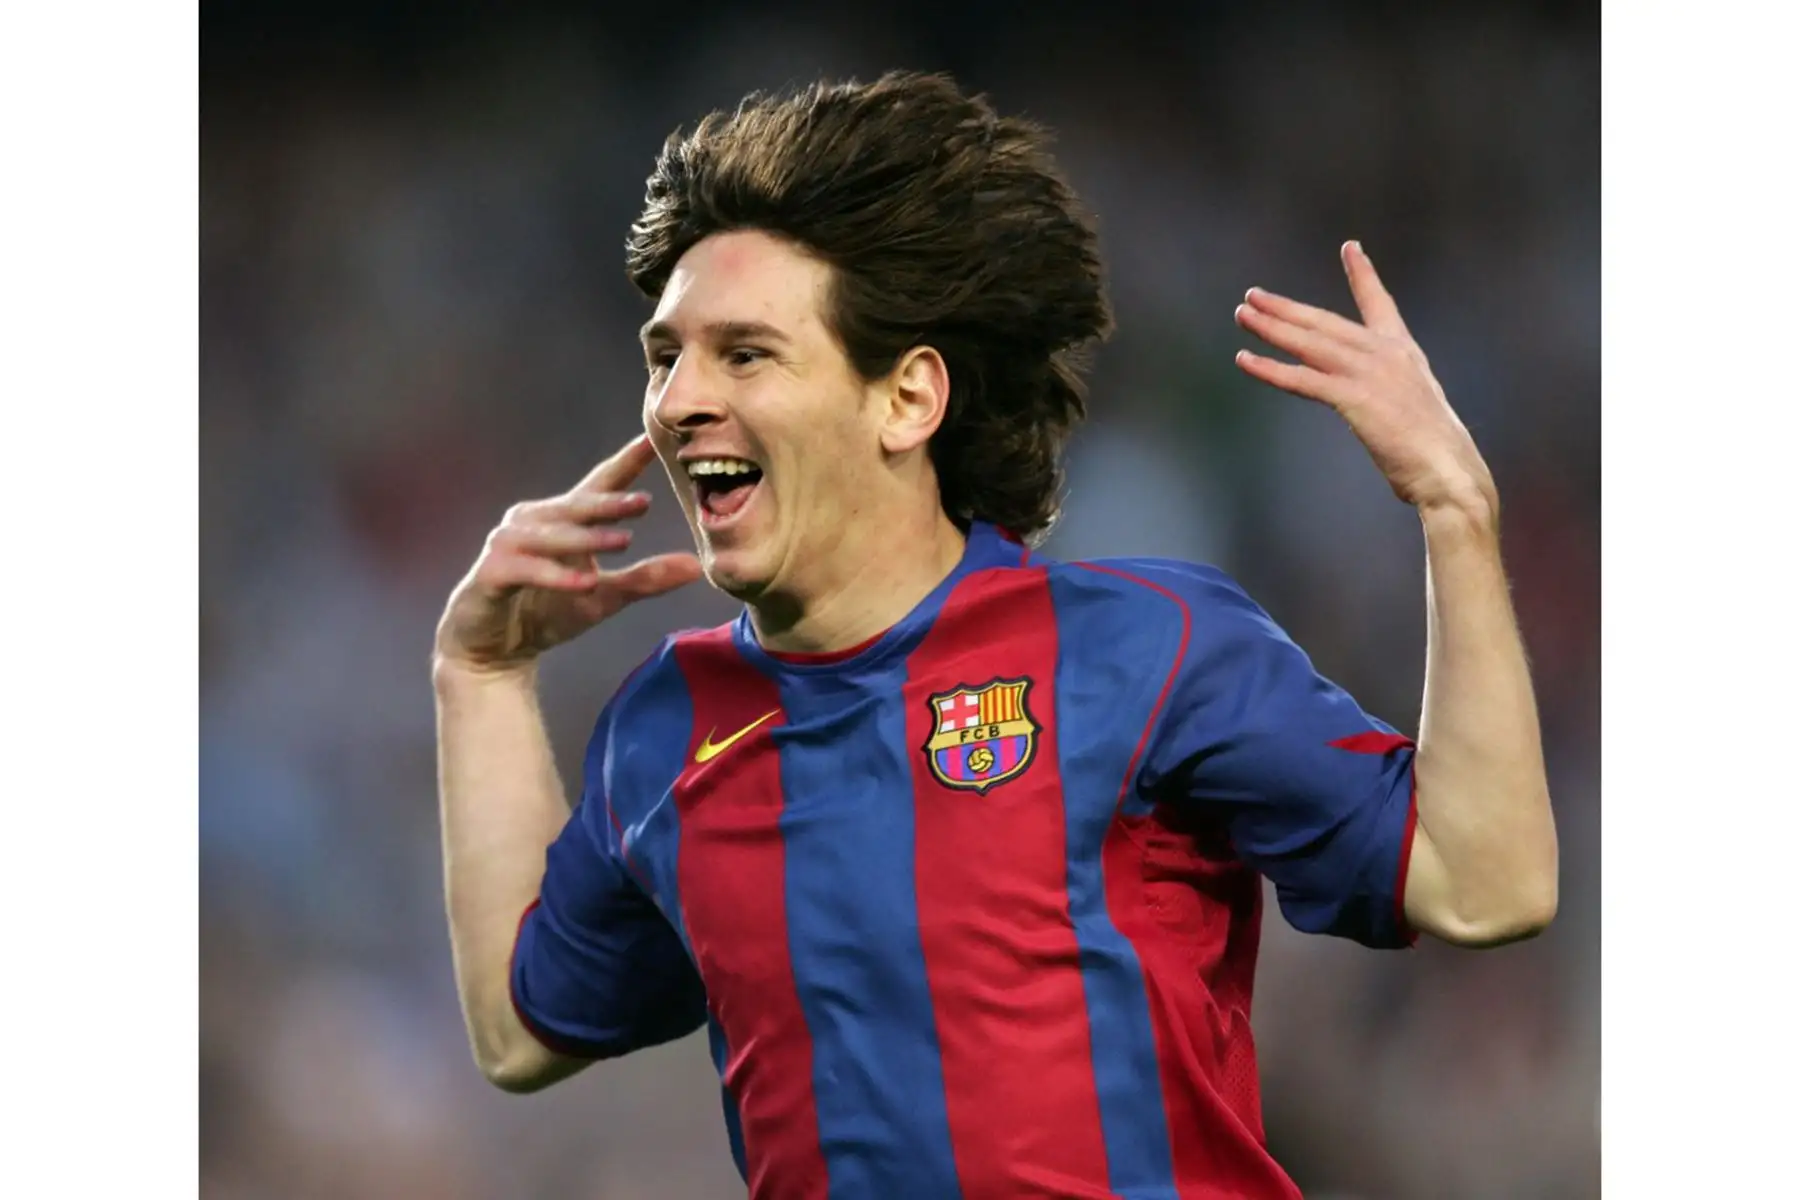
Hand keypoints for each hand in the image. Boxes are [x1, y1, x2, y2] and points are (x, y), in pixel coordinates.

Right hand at [434, 435, 702, 673]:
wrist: (494, 649)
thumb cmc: (547, 611)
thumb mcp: (604, 596)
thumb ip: (645, 580)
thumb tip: (696, 567)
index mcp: (564, 519)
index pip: (600, 484)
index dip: (626, 462)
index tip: (653, 440)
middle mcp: (534, 521)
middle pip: (577, 506)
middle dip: (610, 503)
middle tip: (645, 501)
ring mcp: (509, 543)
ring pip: (553, 536)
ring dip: (587, 539)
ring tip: (624, 541)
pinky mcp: (491, 572)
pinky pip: (527, 569)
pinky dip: (555, 575)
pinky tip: (586, 582)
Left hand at [1234, 241, 1496, 516]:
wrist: (1449, 471)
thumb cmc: (1434, 453)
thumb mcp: (1414, 408)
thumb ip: (1391, 395)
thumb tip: (1379, 405)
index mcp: (1405, 352)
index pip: (1379, 304)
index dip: (1363, 275)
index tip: (1349, 247)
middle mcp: (1386, 354)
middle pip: (1325, 323)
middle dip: (1286, 307)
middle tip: (1253, 295)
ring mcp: (1370, 373)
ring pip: (1309, 343)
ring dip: (1271, 327)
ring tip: (1242, 314)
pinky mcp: (1354, 398)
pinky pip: (1302, 380)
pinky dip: (1270, 369)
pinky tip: (1244, 359)